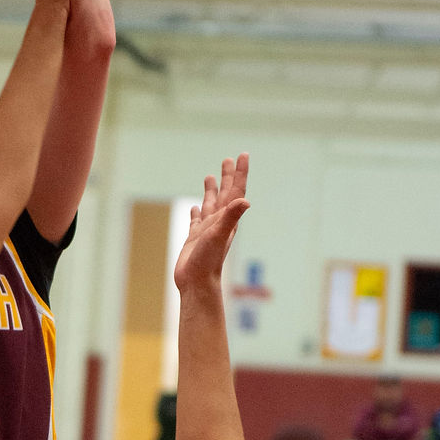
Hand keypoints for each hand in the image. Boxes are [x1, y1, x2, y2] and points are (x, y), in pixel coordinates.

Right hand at [174, 156, 250, 294]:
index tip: (243, 155)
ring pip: (210, 204)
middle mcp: (219, 222)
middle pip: (225, 194)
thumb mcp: (219, 235)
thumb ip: (230, 217)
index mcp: (226, 218)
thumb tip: (245, 201)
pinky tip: (195, 207)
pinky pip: (196, 220)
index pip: (236, 191)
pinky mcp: (194, 238)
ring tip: (210, 176)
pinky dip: (196, 212)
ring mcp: (207, 230)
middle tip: (228, 159)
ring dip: (212, 190)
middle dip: (228, 176)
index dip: (240, 173)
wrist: (196, 283)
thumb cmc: (207, 261)